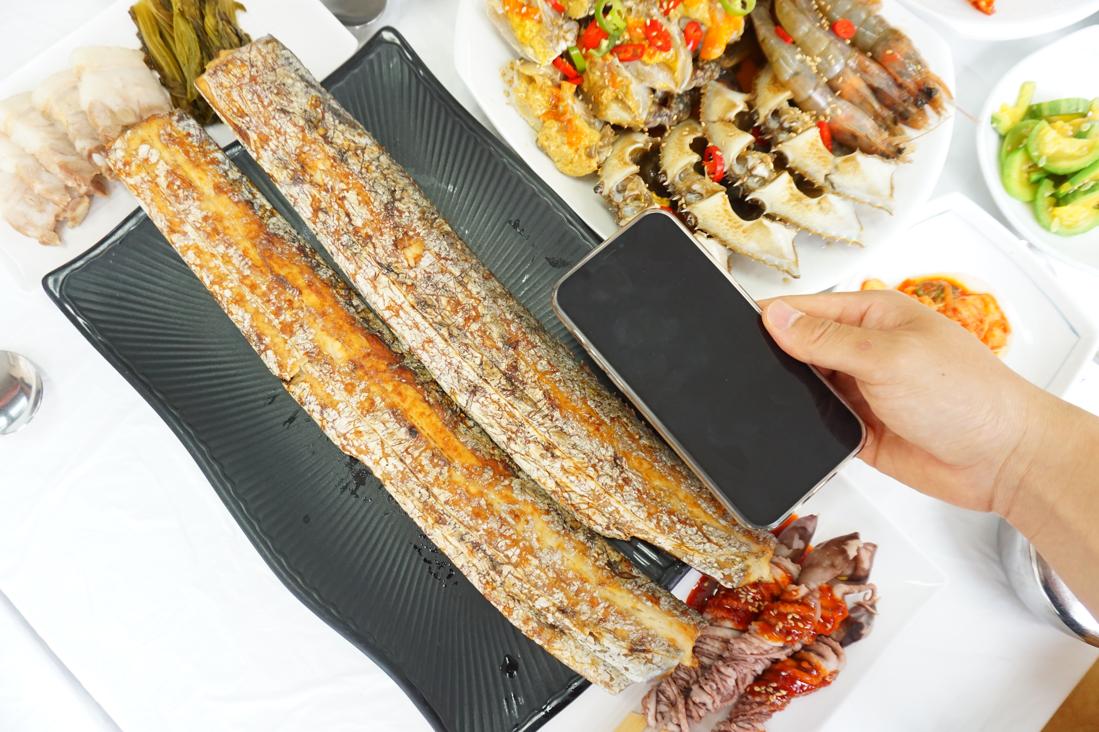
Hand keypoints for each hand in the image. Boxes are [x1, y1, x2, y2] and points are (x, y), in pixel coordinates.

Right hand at [760, 290, 1053, 514]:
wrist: (1002, 460)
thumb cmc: (967, 395)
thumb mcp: (888, 356)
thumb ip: (827, 339)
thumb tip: (775, 317)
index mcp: (875, 316)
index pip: (807, 308)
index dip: (771, 315)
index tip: (733, 324)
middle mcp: (866, 351)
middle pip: (801, 347)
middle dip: (774, 357)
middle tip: (741, 369)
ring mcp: (862, 391)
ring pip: (805, 388)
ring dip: (789, 395)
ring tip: (761, 400)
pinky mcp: (860, 430)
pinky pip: (817, 425)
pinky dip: (803, 428)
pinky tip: (789, 429)